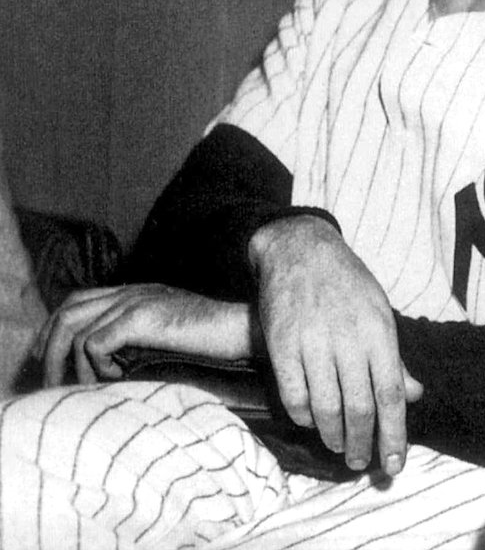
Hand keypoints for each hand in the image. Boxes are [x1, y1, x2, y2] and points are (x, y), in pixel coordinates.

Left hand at [38, 284, 252, 385]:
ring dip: (66, 362)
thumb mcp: (169, 331)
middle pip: (67, 310)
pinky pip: (95, 342)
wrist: (241, 328)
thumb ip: (140, 336)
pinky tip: (116, 375)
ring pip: (73, 327)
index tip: (52, 359)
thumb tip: (109, 364)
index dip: (56, 329)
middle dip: (50, 347)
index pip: (78, 300)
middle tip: (51, 379)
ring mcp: (135, 301)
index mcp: (137, 291)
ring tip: (77, 386)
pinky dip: (96, 365)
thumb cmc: (213, 337)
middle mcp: (131, 291)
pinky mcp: (141, 318)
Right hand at [249, 215, 422, 474]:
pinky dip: (303, 416)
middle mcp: (348, 338)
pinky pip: (293, 395)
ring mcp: (312, 341)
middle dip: (364, 443)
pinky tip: (311, 421)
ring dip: (334, 435)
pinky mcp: (281, 345)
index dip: (395, 433)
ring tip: (340, 446)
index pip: (391, 393)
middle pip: (359, 406)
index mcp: (379, 330)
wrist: (301, 250)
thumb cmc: (348, 284)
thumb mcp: (380, 311)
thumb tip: (415, 395)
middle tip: (363, 464)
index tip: (396, 463)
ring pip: (325, 407)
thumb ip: (395, 357)